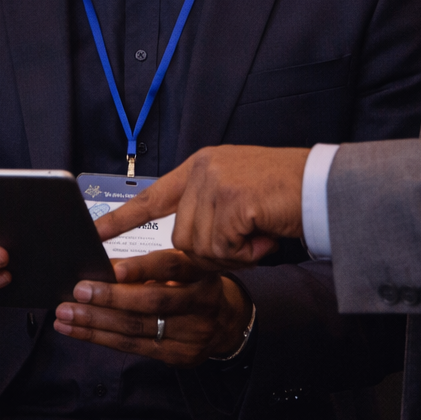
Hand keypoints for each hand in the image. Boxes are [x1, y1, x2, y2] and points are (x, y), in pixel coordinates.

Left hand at [54, 249, 253, 365]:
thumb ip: (149, 266)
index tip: (113, 268)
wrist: (226, 322)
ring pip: (137, 329)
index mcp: (202, 272)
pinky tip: (79, 331)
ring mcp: (193, 334)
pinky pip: (134, 348)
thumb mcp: (182, 266)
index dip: (142, 267)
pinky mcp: (180, 356)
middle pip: (151, 302)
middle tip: (77, 292)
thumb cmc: (193, 284)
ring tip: (66, 315)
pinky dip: (102, 338)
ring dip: (96, 323)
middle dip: (109, 298)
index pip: (172, 267)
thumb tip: (103, 265)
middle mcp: (201, 303)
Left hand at [95, 146, 310, 267]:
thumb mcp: (238, 193)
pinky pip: (224, 249)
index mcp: (201, 166)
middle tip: (248, 240)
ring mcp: (216, 183)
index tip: (96, 235)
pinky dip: (247, 252)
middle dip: (214, 252)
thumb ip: (209, 208)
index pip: (152, 196)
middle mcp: (203, 170)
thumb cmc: (286, 193)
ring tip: (259, 233)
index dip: (122, 219)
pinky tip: (265, 234)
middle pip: (183, 237)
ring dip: (233, 253)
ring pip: (202, 248)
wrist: (324, 186)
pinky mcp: (232, 200)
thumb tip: (186, 247)